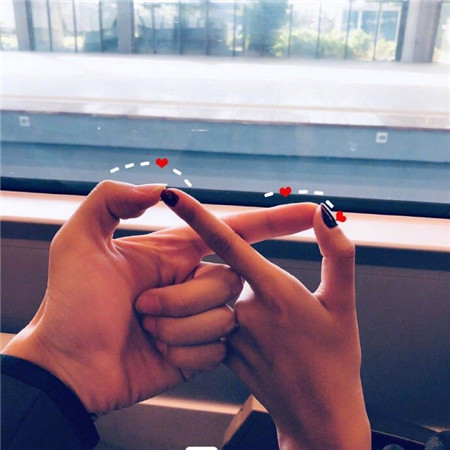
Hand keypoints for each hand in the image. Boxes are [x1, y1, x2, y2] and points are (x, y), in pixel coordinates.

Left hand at [2, 181, 314, 415]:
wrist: (68, 369)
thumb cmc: (69, 306)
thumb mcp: (78, 241)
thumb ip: (111, 200)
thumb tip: (158, 189)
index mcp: (174, 253)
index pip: (233, 232)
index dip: (273, 222)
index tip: (308, 214)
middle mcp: (191, 282)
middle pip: (228, 280)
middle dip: (185, 298)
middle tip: (139, 306)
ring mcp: (197, 319)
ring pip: (223, 317)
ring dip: (180, 327)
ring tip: (143, 329)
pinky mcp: (199, 353)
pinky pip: (215, 350)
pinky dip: (184, 353)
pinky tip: (156, 353)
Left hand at [160, 189, 370, 449]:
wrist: (319, 421)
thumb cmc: (337, 362)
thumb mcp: (345, 305)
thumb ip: (337, 255)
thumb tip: (324, 215)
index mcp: (273, 292)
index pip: (227, 244)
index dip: (198, 217)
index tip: (171, 194)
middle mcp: (246, 313)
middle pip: (203, 277)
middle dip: (192, 280)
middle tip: (192, 283)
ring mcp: (231, 339)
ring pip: (196, 308)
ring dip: (186, 307)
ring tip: (190, 315)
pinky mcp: (222, 360)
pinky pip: (201, 336)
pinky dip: (199, 330)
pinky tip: (218, 336)